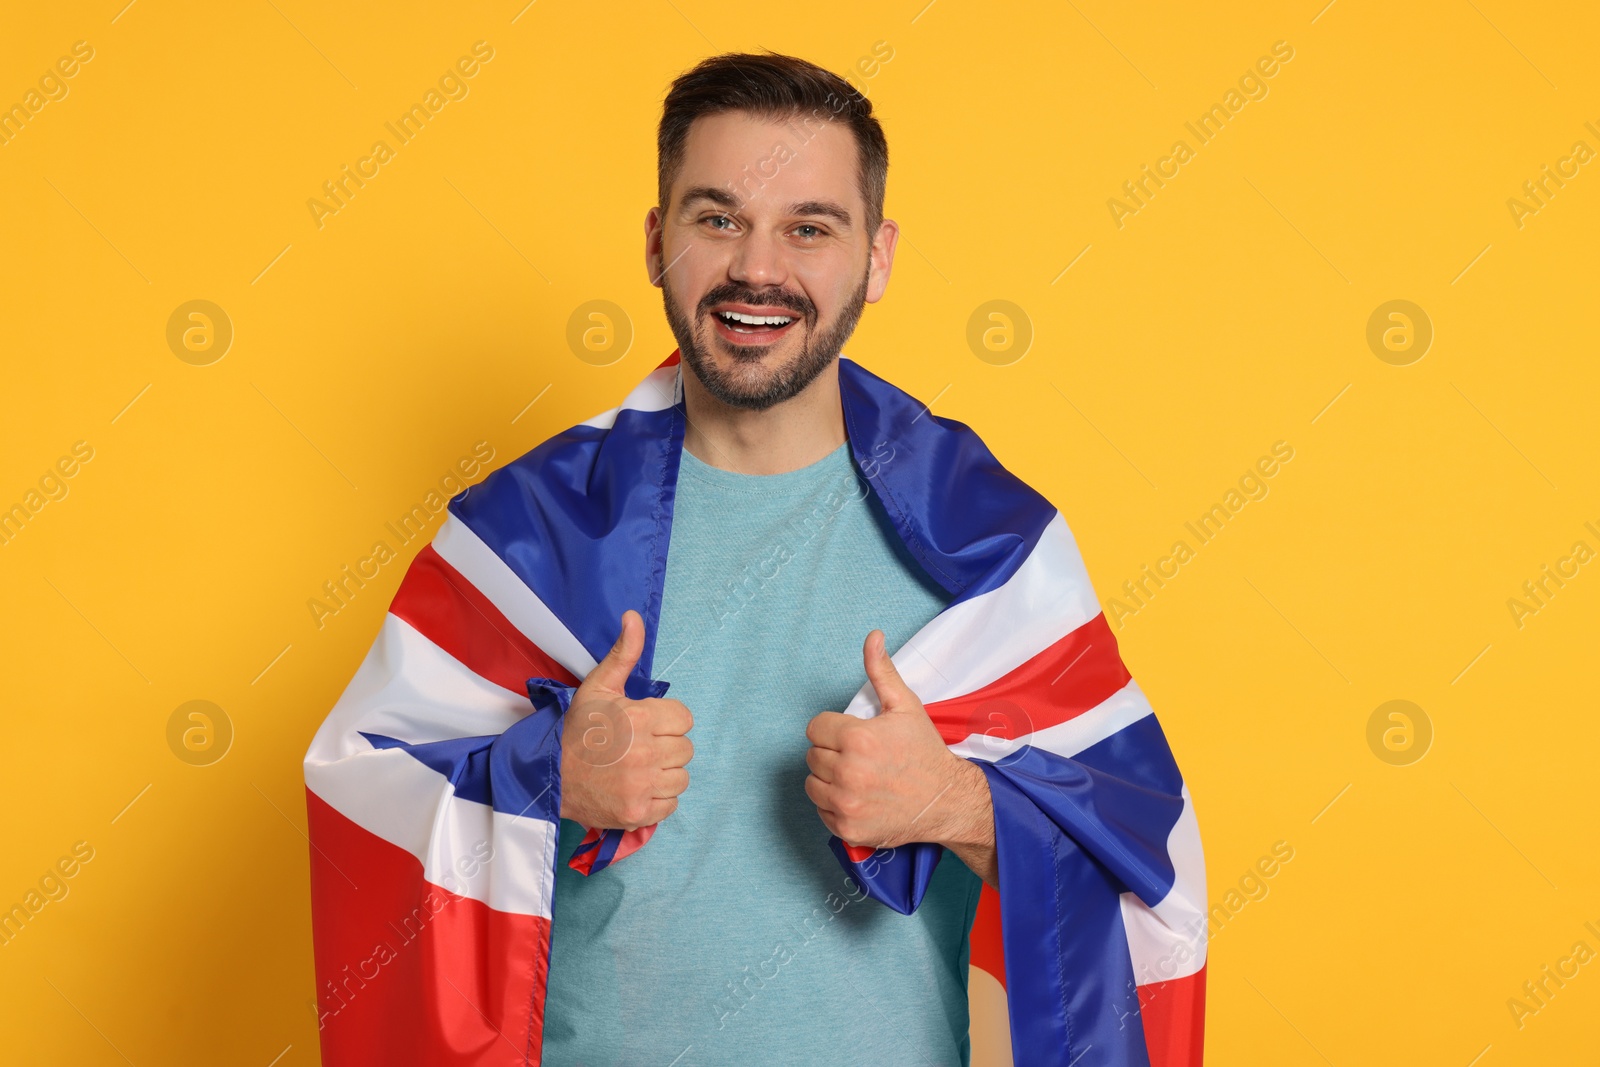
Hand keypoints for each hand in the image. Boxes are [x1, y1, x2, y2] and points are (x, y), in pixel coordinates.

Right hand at [559, 610, 693, 830]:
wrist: (550, 776)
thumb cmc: (578, 729)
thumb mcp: (598, 686)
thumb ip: (623, 653)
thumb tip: (633, 617)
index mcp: (639, 718)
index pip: (684, 719)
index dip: (666, 720)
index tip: (645, 725)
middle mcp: (644, 754)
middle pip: (685, 749)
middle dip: (666, 746)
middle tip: (639, 747)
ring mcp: (641, 786)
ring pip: (681, 777)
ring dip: (665, 773)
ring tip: (639, 768)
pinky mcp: (638, 813)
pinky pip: (672, 804)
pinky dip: (659, 798)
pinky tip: (637, 787)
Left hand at [804, 629, 992, 858]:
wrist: (947, 800)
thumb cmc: (925, 752)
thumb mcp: (905, 706)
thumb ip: (881, 672)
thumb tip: (873, 637)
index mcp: (857, 738)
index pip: (815, 728)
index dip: (833, 729)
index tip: (853, 736)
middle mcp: (847, 772)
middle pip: (812, 755)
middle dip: (831, 753)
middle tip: (860, 757)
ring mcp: (846, 804)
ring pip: (812, 784)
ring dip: (828, 779)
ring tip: (857, 776)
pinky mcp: (847, 829)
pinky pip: (820, 811)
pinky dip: (834, 805)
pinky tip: (858, 798)